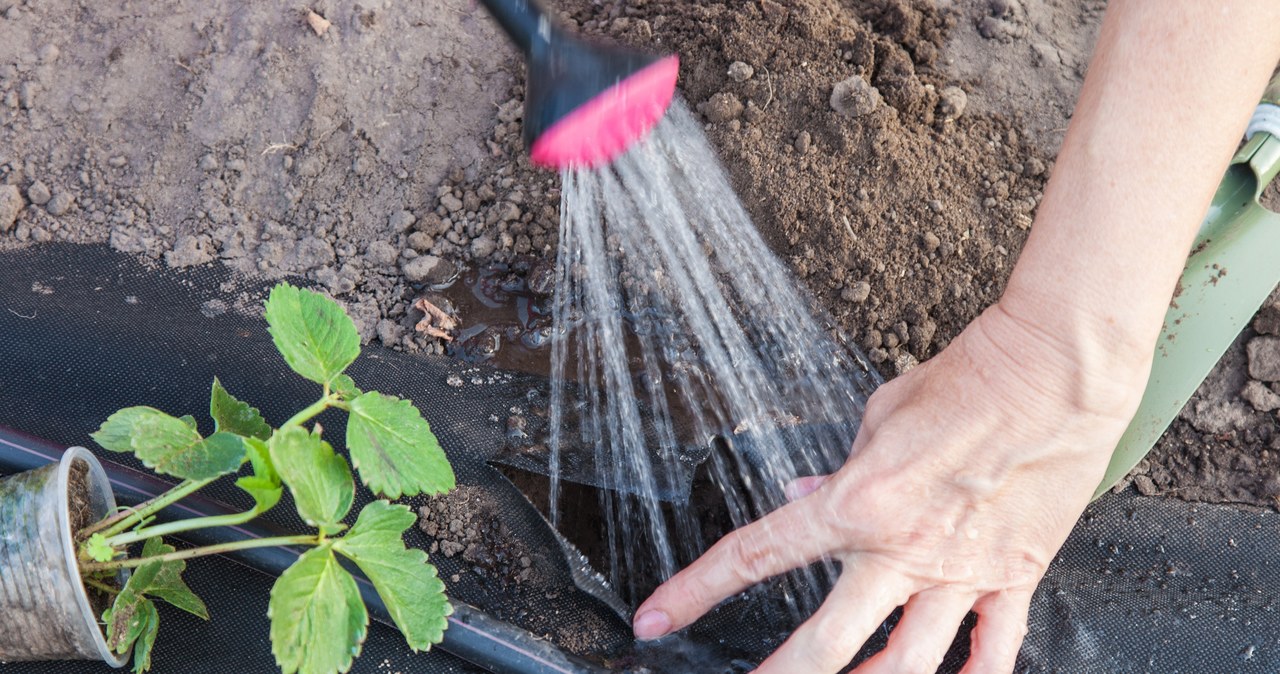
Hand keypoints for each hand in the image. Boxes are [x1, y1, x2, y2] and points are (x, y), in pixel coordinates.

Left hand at [632, 302, 1147, 672]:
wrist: (1054, 373)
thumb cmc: (965, 381)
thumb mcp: (879, 417)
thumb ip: (839, 469)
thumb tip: (804, 494)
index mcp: (858, 502)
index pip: (757, 554)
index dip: (697, 590)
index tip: (658, 617)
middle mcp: (905, 548)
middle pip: (830, 642)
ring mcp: (961, 571)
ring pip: (910, 664)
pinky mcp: (1015, 576)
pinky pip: (993, 649)